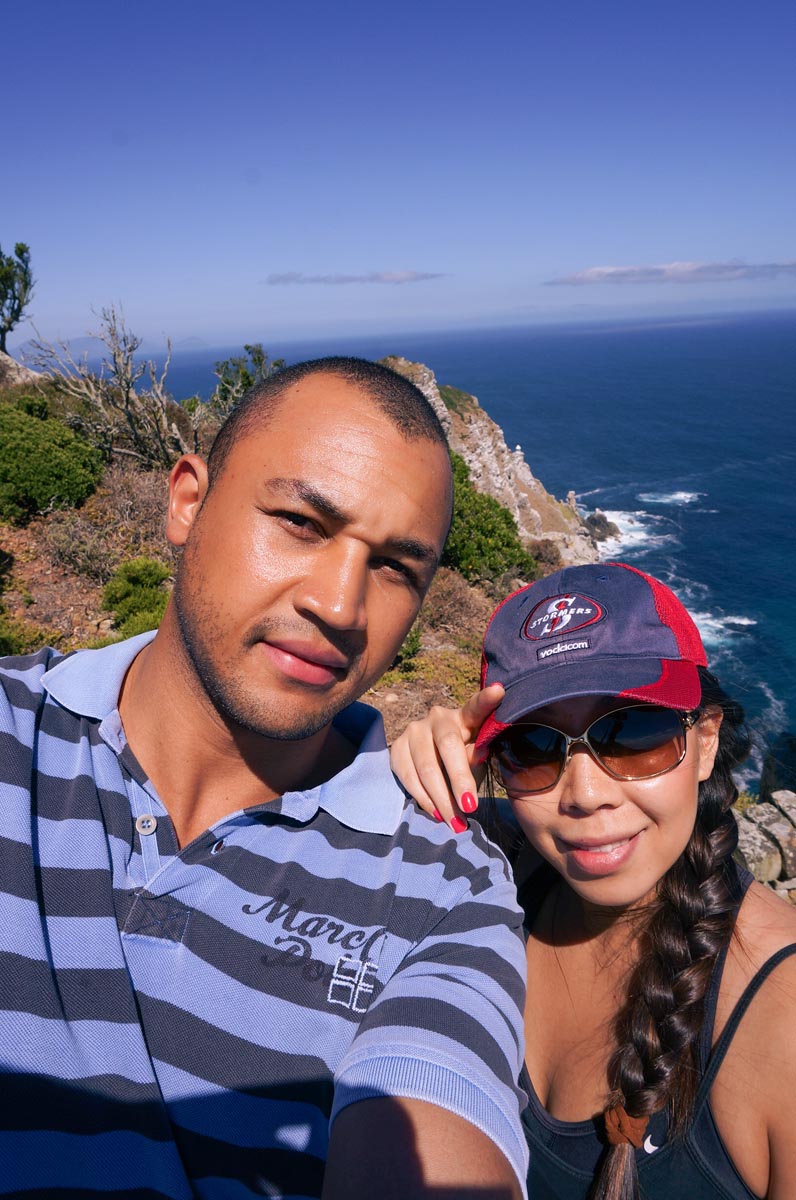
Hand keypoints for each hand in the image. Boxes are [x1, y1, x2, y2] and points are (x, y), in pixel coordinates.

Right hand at [390, 683, 504, 830]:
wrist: (430, 762)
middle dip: (459, 780)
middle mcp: (437, 717)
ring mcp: (413, 730)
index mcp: (464, 717)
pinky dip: (423, 798)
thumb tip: (475, 754)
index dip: (486, 700)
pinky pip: (407, 777)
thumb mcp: (476, 758)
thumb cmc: (463, 759)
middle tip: (470, 807)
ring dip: (442, 799)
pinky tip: (436, 813)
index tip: (499, 691)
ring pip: (426, 767)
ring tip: (456, 822)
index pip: (476, 707)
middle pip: (448, 746)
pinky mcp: (396, 747)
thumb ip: (476, 756)